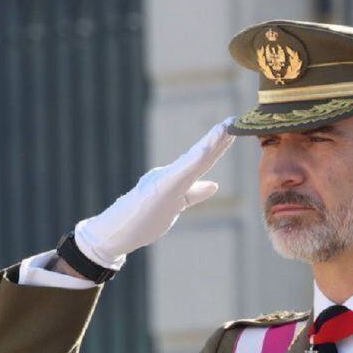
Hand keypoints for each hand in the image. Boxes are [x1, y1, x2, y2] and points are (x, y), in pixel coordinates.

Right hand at [73, 118, 235, 269]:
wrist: (117, 232)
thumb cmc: (144, 218)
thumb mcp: (176, 203)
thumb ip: (194, 193)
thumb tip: (214, 185)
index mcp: (176, 177)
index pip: (203, 159)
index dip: (218, 144)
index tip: (233, 128)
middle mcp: (171, 174)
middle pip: (201, 155)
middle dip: (219, 138)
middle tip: (234, 120)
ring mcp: (165, 180)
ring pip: (194, 160)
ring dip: (210, 143)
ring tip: (225, 129)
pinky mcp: (160, 190)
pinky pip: (181, 174)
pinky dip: (195, 161)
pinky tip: (206, 150)